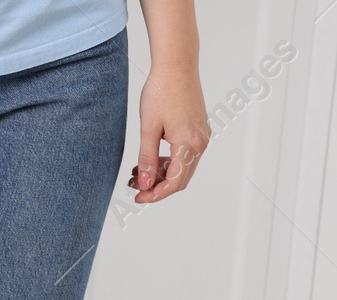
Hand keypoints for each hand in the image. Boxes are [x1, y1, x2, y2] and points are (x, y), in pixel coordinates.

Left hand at [127, 68, 209, 203]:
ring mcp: (202, 137)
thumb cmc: (161, 92)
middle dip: (157, 186)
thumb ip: (147, 159)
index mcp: (188, 145)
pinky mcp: (199, 130)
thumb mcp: (148, 128)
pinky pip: (186, 155)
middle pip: (180, 180)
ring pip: (183, 169)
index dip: (155, 195)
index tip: (138, 198)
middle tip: (135, 185)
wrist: (177, 65)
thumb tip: (144, 185)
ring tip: (138, 170)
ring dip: (162, 174)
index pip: (173, 183)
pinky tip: (151, 158)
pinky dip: (169, 162)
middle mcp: (200, 144)